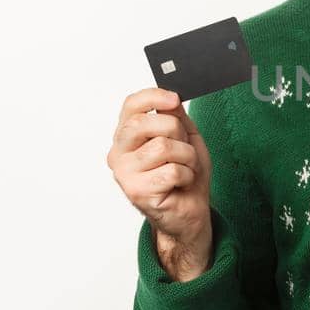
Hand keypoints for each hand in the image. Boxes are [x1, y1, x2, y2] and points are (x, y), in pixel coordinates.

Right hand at [107, 87, 213, 280]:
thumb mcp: (186, 139)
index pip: (131, 106)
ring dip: (186, 156)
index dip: (153, 97)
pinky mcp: (136, 192)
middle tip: (184, 146)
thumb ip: (177, 117)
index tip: (174, 99)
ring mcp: (124, 173)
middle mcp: (119, 153)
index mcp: (127, 137)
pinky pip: (171, 170)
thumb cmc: (186, 176)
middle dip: (175, 131)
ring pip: (162, 147)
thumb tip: (171, 98)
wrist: (190, 213)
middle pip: (143, 123)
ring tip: (186, 168)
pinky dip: (187, 175)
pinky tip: (181, 184)